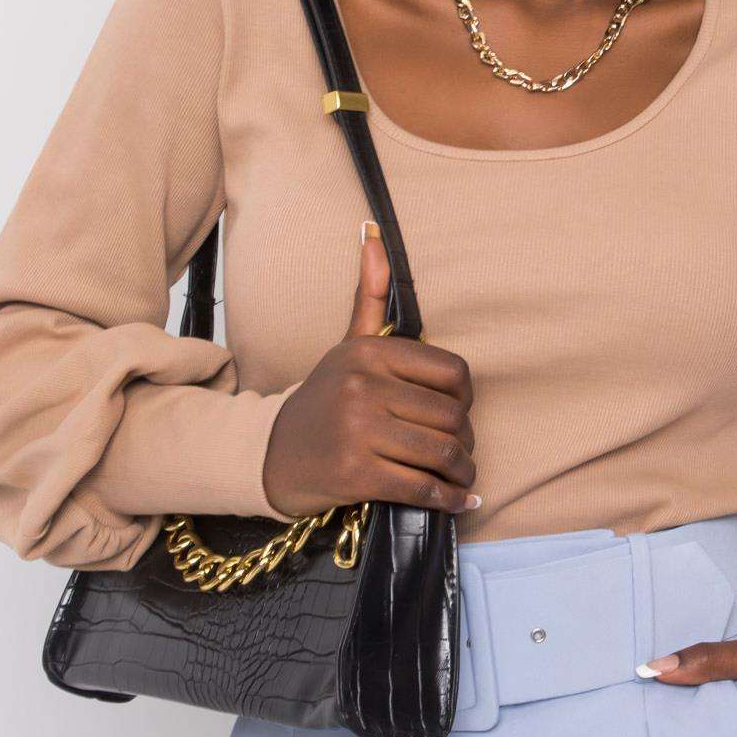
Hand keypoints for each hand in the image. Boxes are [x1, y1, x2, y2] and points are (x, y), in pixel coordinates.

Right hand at [262, 220, 479, 518]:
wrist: (270, 456)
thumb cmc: (322, 400)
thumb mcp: (346, 346)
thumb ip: (368, 295)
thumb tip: (372, 233)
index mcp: (369, 352)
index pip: (454, 373)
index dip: (466, 399)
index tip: (458, 414)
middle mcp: (362, 386)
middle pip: (453, 417)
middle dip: (465, 442)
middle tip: (460, 454)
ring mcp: (358, 431)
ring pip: (442, 454)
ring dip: (463, 474)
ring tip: (462, 478)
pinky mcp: (356, 475)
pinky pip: (422, 487)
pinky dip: (448, 500)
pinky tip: (458, 503)